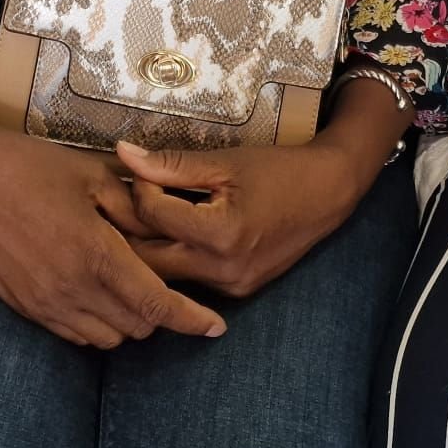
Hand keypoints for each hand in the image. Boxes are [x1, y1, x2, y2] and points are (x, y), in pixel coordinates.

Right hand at [0, 116, 227, 347]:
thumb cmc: (32, 166)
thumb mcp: (93, 175)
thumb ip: (135, 209)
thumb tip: (169, 232)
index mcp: (95, 254)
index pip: (157, 305)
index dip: (192, 320)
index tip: (217, 326)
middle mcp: (72, 289)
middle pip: (136, 327)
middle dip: (159, 312)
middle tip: (162, 280)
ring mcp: (45, 303)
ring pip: (106, 338)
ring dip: (127, 320)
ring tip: (127, 284)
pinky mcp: (24, 307)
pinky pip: (73, 334)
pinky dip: (95, 322)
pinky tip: (94, 290)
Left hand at [115, 139, 364, 298]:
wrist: (327, 193)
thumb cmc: (277, 171)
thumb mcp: (225, 162)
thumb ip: (171, 164)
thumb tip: (124, 154)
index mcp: (220, 234)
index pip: (154, 216)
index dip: (139, 188)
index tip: (140, 169)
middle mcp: (222, 270)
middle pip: (148, 261)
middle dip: (129, 230)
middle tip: (121, 202)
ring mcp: (231, 287)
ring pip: (167, 276)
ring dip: (149, 248)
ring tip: (140, 217)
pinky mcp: (237, 292)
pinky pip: (191, 279)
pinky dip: (175, 258)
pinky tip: (171, 235)